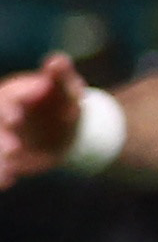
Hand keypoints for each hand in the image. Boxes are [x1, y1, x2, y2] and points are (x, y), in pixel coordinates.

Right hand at [0, 53, 80, 187]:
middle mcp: (2, 117)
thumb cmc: (64, 102)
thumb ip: (62, 77)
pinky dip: (2, 174)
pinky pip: (1, 165)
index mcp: (12, 97)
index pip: (5, 101)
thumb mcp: (68, 91)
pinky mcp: (6, 157)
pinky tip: (8, 182)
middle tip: (13, 149)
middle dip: (1, 138)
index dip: (8, 109)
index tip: (16, 117)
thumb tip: (58, 60)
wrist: (66, 129)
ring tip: (7, 174)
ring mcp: (3, 137)